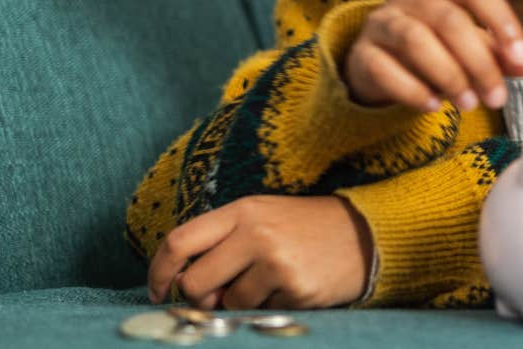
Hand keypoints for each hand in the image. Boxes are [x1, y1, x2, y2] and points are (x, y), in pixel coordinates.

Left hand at [147, 195, 372, 310]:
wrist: (364, 233)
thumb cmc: (303, 227)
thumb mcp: (261, 216)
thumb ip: (221, 241)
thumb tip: (184, 286)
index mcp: (242, 210)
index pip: (180, 241)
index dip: (159, 272)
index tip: (158, 291)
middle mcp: (256, 233)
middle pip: (195, 282)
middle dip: (201, 297)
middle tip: (221, 293)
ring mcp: (277, 262)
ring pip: (228, 305)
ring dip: (240, 303)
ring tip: (269, 282)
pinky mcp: (296, 289)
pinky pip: (259, 313)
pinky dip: (269, 307)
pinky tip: (290, 287)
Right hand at [343, 0, 522, 112]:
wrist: (379, 67)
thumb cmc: (433, 49)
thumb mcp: (470, 47)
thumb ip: (499, 53)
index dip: (501, 21)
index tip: (521, 60)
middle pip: (448, 19)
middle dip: (478, 62)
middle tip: (496, 97)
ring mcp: (380, 20)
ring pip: (415, 39)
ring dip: (448, 75)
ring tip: (468, 104)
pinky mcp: (361, 52)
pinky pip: (384, 68)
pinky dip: (412, 90)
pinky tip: (433, 106)